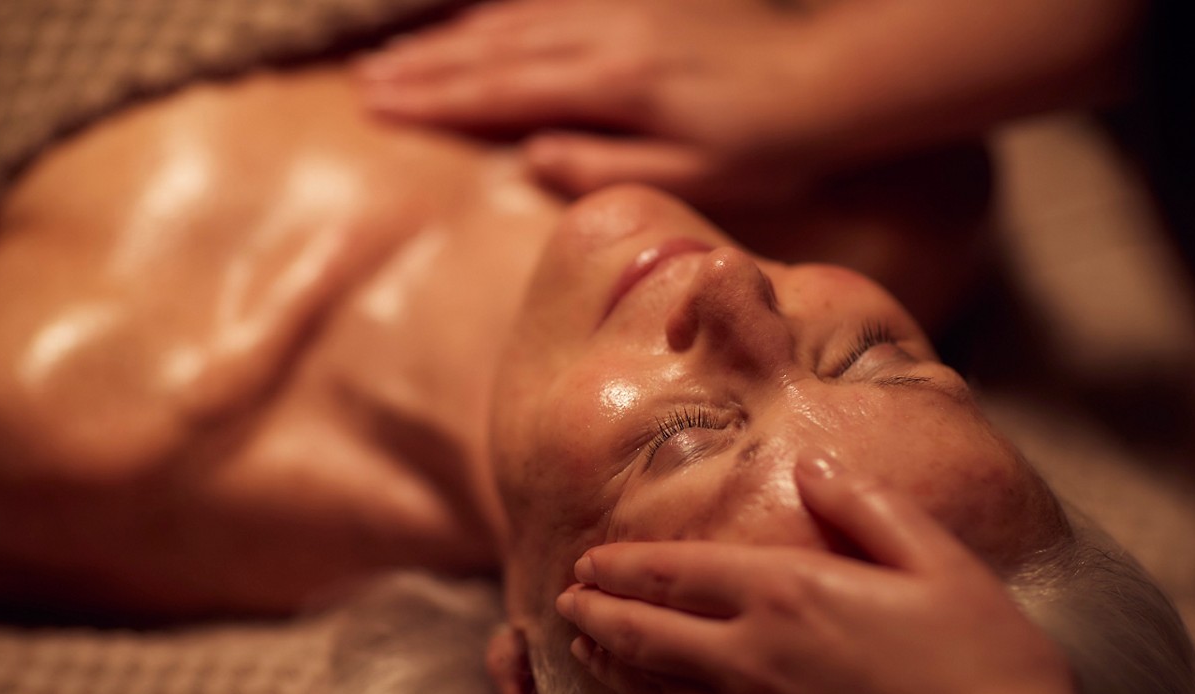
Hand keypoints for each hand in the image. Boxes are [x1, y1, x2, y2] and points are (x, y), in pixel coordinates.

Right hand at [356, 0, 824, 206]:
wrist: (831, 74)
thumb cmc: (769, 141)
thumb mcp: (694, 174)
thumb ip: (608, 167)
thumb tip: (530, 156)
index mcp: (617, 83)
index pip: (505, 90)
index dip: (437, 100)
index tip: (378, 108)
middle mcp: (608, 33)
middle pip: (495, 48)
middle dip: (424, 67)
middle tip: (362, 83)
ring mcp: (620, 8)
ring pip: (514, 19)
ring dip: (450, 38)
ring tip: (394, 55)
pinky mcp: (636, 1)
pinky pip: (548, 2)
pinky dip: (499, 13)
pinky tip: (471, 23)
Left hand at [554, 452, 1076, 693]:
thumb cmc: (981, 663)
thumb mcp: (936, 560)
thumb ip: (865, 508)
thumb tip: (810, 466)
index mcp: (785, 592)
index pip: (677, 572)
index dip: (624, 565)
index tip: (589, 560)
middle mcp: (748, 654)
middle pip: (645, 630)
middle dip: (596, 612)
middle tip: (564, 601)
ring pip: (649, 689)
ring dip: (605, 664)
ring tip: (577, 649)